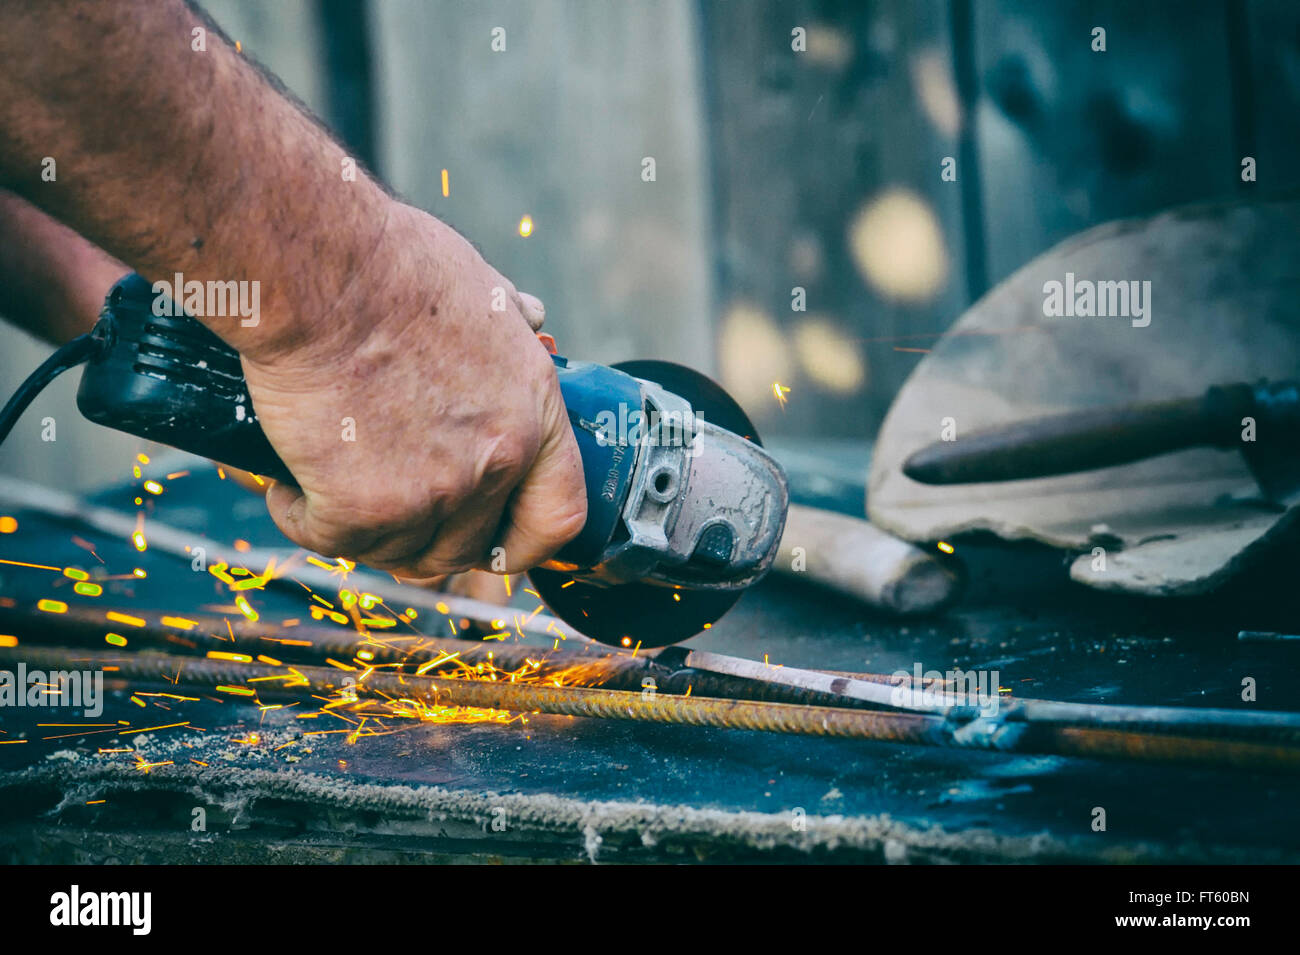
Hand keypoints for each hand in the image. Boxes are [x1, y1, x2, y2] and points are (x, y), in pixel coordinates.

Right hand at [241, 201, 586, 576]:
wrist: (321, 272)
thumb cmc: (392, 266)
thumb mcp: (484, 290)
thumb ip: (511, 325)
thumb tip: (529, 317)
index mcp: (534, 413)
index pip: (559, 515)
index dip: (525, 542)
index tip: (497, 546)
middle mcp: (497, 461)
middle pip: (470, 546)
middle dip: (428, 539)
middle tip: (387, 509)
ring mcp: (434, 492)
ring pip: (400, 551)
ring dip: (365, 528)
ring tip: (329, 481)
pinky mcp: (363, 508)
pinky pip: (332, 540)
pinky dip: (303, 515)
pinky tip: (289, 481)